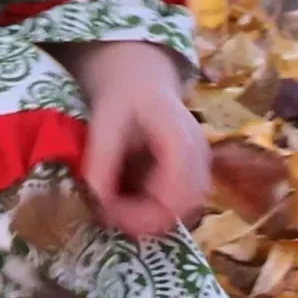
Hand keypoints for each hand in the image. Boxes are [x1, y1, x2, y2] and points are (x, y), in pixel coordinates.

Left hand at [60, 42, 211, 239]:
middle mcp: (200, 155)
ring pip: (182, 210)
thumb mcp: (104, 119)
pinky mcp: (194, 174)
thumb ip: (101, 157)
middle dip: (142, 219)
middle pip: (182, 206)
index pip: (175, 191)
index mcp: (181, 137)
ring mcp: (201, 166)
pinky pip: (178, 204)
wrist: (140, 78)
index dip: (142, 211)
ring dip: (147, 216)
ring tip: (113, 207)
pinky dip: (151, 208)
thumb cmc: (123, 94)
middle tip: (105, 215)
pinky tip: (126, 198)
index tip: (106, 212)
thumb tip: (96, 200)